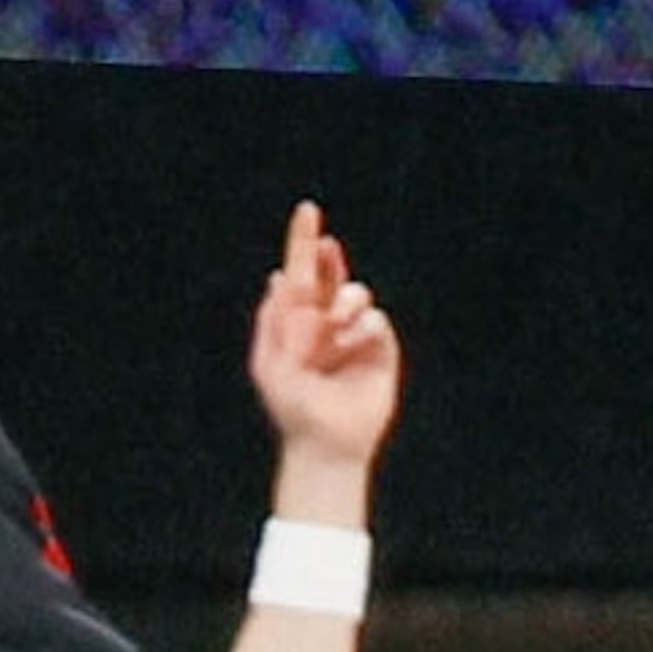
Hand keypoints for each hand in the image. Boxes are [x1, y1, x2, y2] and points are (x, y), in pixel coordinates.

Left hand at [247, 199, 398, 471]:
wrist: (326, 440)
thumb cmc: (292, 406)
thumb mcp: (272, 362)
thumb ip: (275, 321)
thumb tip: (278, 278)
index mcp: (294, 321)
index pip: (299, 275)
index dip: (303, 243)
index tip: (307, 211)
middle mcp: (325, 321)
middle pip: (331, 276)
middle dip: (328, 262)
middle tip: (325, 249)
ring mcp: (354, 332)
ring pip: (356, 294)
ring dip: (343, 303)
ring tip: (332, 327)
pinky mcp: (380, 346)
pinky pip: (375, 320)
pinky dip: (361, 331)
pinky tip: (349, 351)